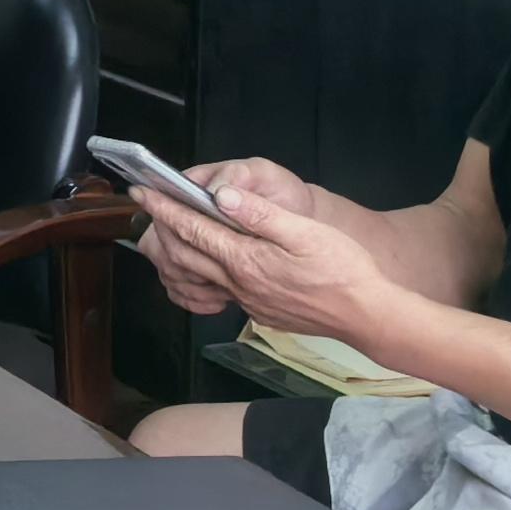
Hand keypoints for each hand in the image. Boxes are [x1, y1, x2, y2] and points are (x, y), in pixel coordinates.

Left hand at [144, 168, 385, 341]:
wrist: (367, 316)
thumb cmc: (343, 270)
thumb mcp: (305, 232)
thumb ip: (260, 214)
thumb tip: (221, 196)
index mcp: (246, 259)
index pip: (193, 229)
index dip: (165, 209)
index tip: (143, 193)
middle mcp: (239, 283)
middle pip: (184, 255)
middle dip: (160, 228)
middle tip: (147, 208)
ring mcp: (247, 300)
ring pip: (195, 275)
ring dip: (173, 253)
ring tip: (163, 234)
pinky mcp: (258, 310)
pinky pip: (216, 291)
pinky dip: (198, 275)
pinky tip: (203, 266)